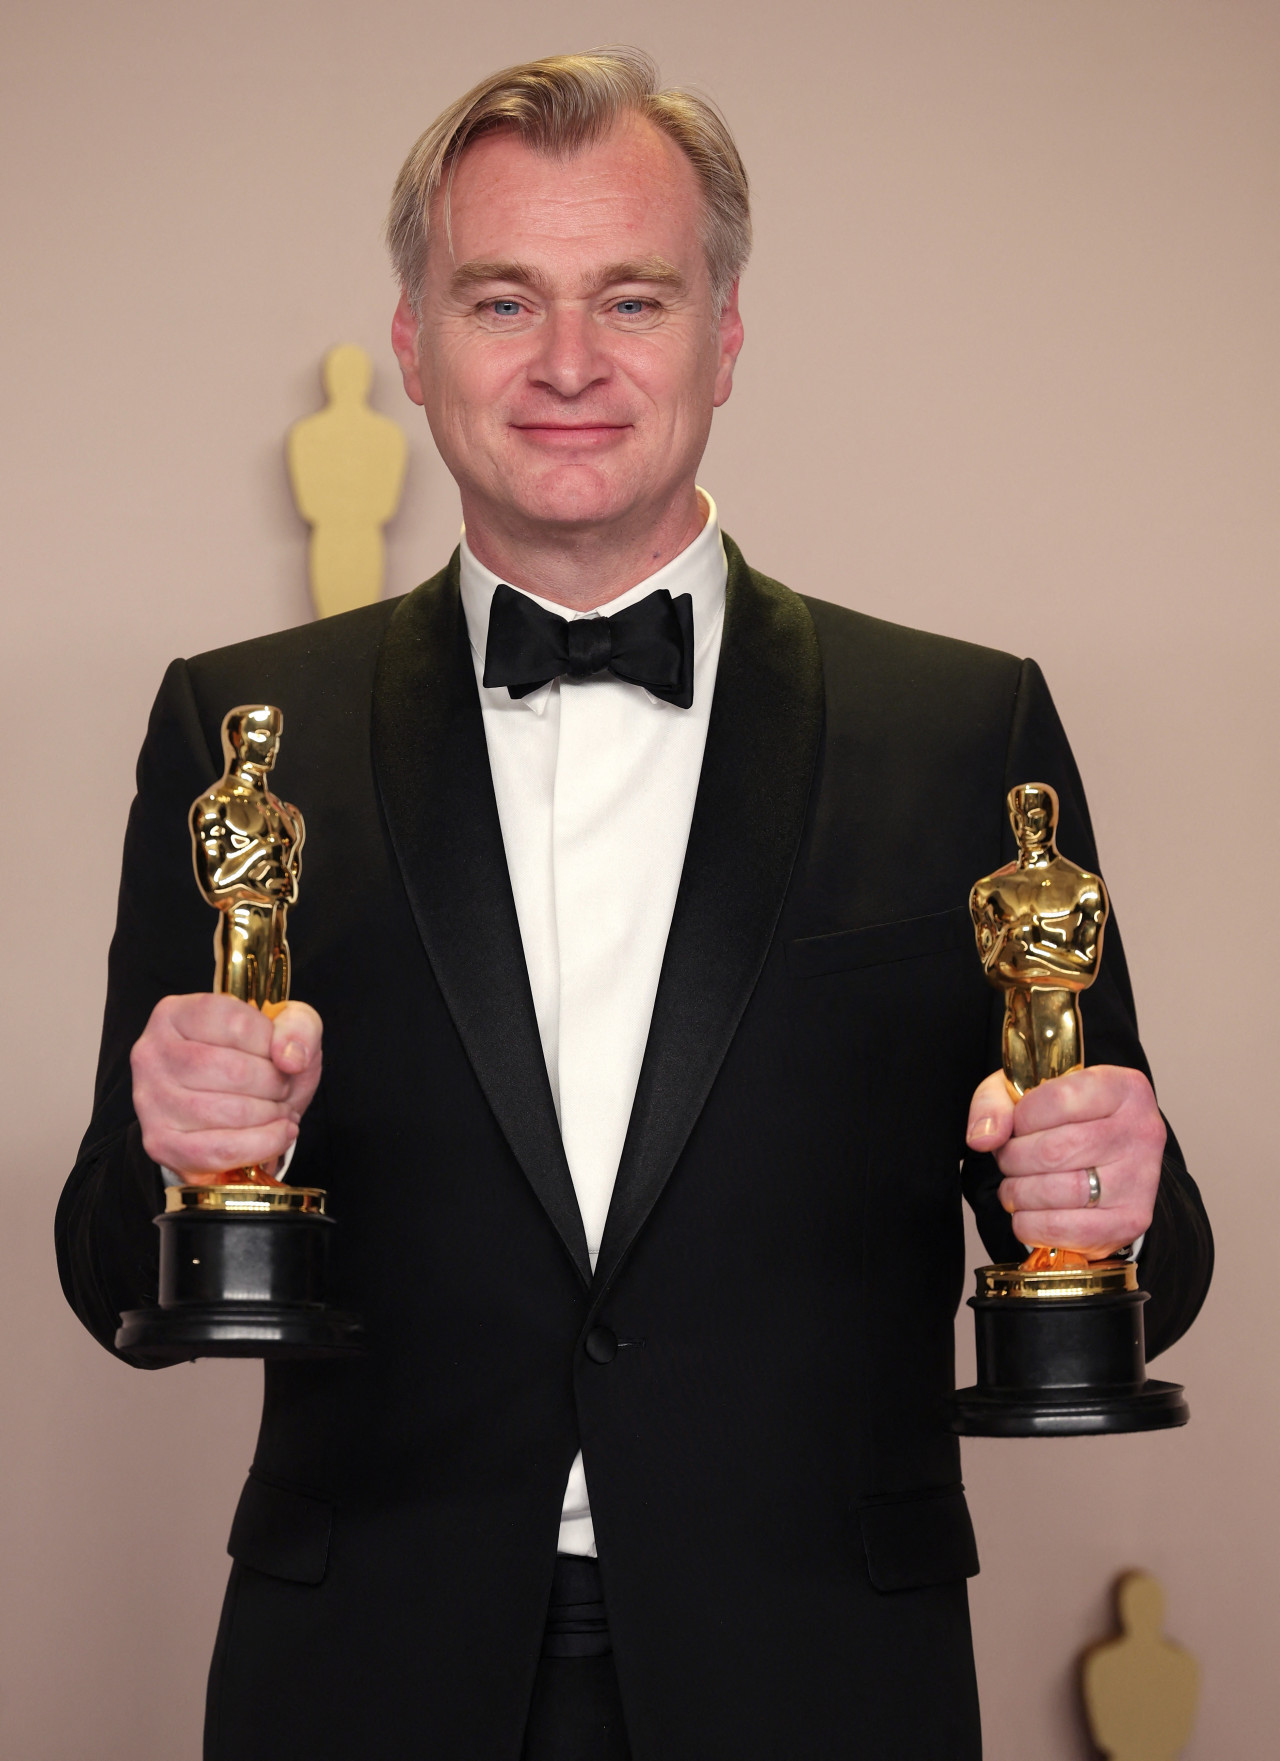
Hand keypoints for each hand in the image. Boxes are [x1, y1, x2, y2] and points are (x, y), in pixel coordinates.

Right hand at [131, 994, 322, 1182]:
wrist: (235, 1108)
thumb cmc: (256, 1060)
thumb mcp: (284, 1026)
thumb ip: (298, 1026)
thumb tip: (290, 1058)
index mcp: (176, 1013)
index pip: (236, 1024)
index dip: (272, 1044)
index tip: (280, 1055)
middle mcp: (151, 1053)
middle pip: (234, 1072)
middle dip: (275, 1085)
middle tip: (283, 1089)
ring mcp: (151, 1100)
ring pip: (230, 1113)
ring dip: (272, 1115)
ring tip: (280, 1110)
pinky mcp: (160, 1143)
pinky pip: (221, 1150)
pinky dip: (262, 1144)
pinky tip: (278, 1134)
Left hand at [965, 1065, 1164, 1258]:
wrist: (1105, 1160)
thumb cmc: (1065, 1121)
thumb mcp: (1025, 1092)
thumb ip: (994, 1102)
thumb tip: (982, 1138)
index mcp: (1124, 1088)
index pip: (1059, 1098)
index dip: (1021, 1117)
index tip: (1017, 1125)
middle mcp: (1142, 1131)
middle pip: (1052, 1151)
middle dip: (1013, 1159)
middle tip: (1009, 1160)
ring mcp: (1140, 1179)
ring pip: (1056, 1192)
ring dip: (1018, 1193)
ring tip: (1016, 1185)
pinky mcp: (1131, 1221)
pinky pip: (1063, 1229)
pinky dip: (1030, 1224)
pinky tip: (1029, 1212)